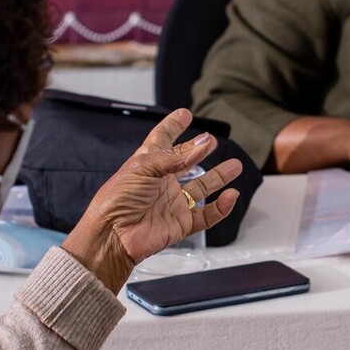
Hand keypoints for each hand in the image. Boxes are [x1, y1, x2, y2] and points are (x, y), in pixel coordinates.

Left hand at [61, 109, 241, 292]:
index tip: (184, 114)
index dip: (173, 126)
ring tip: (235, 166)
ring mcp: (172, 203)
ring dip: (219, 177)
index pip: (162, 139)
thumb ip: (177, 156)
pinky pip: (206, 215)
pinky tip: (230, 195)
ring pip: (201, 188)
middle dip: (200, 152)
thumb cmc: (119, 198)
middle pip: (186, 163)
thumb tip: (204, 141)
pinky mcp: (181, 224)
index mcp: (148, 164)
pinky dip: (220, 207)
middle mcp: (162, 182)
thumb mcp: (145, 167)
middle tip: (213, 141)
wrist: (114, 235)